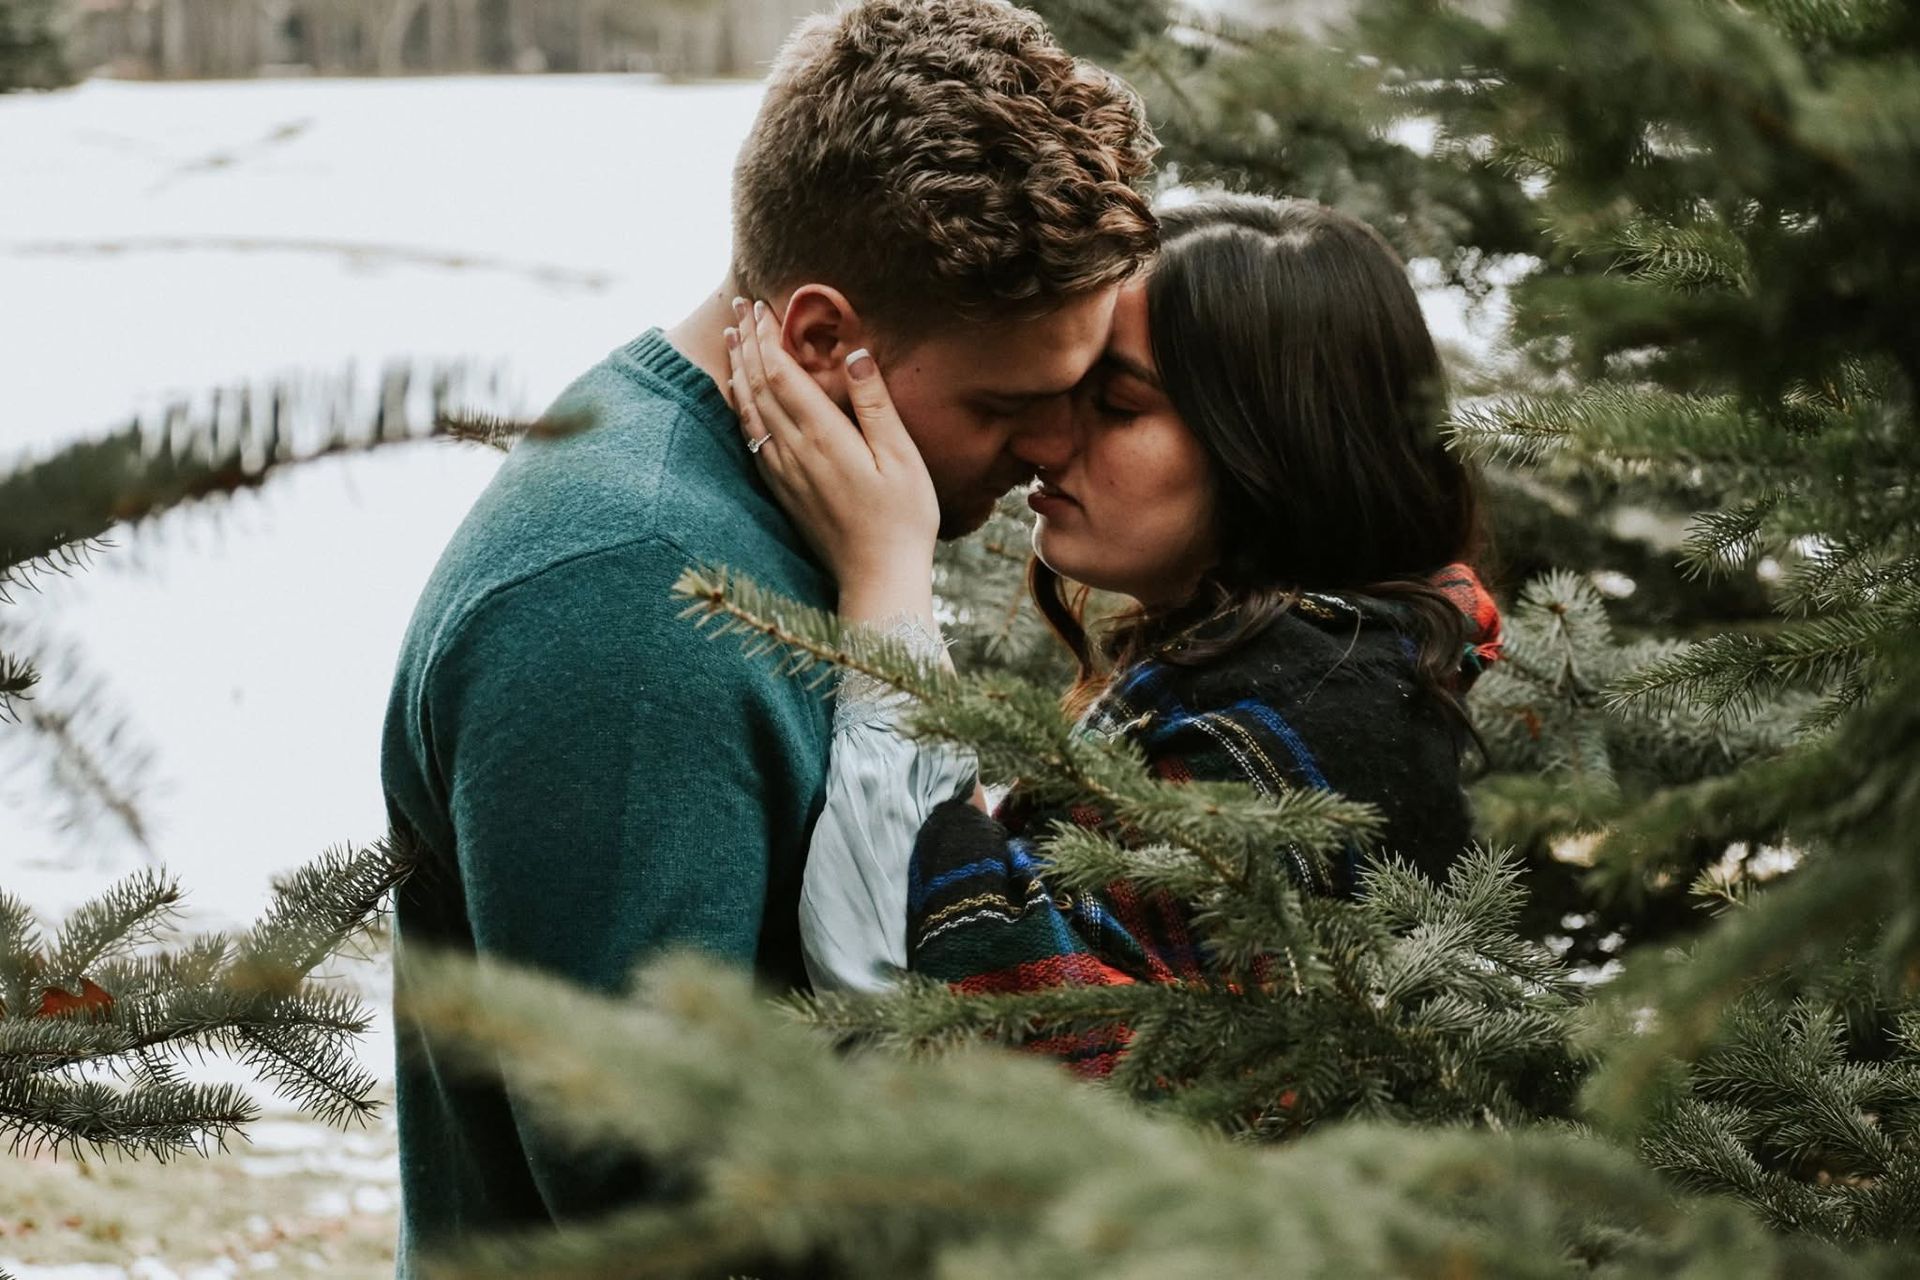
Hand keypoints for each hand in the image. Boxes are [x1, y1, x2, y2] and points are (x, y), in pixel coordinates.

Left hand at [726, 298, 939, 621]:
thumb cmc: (903, 519)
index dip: (767, 337)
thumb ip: (875, 404)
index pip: (782, 374)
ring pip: (748, 411)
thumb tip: (855, 354)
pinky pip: (751, 438)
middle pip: (758, 386)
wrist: (878, 579)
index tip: (760, 306)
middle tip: (739, 308)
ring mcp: (784, 473)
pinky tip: (740, 397)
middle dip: (746, 343)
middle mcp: (795, 452)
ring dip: (738, 371)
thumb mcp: (902, 457)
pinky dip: (741, 407)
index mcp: (824, 437)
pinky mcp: (783, 491)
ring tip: (731, 340)